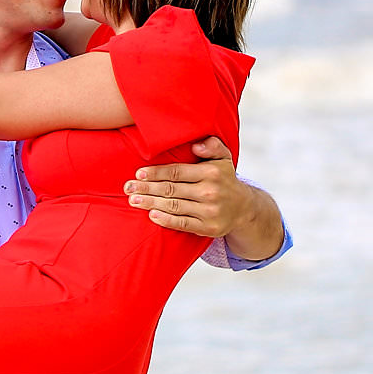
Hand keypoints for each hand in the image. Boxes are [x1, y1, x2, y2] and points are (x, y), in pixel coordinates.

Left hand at [124, 136, 281, 257]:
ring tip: (133, 200)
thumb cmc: (225, 179)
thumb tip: (196, 145)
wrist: (244, 209)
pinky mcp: (208, 228)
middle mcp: (210, 192)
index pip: (177, 172)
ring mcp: (209, 211)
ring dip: (150, 203)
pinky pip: (182, 223)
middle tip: (128, 188)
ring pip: (174, 206)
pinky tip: (151, 215)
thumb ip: (213, 146)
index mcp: (211, 172)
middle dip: (147, 189)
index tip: (138, 174)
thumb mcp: (224, 158)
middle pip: (171, 189)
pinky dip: (166, 220)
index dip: (156, 173)